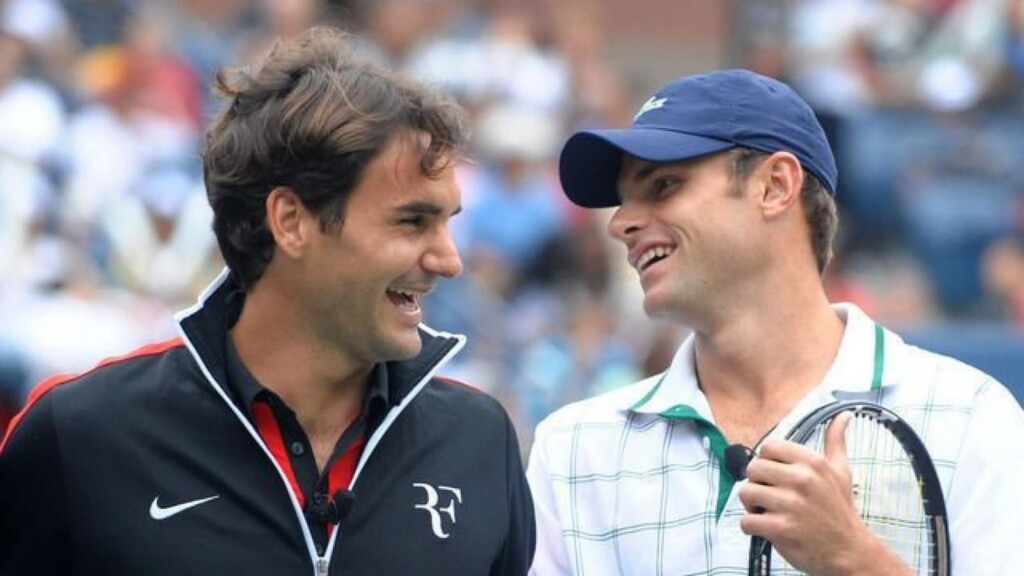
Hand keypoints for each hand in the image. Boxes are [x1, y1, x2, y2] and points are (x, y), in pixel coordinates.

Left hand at [737, 413, 911, 574]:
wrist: (849, 551)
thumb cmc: (840, 510)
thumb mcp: (841, 471)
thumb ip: (836, 441)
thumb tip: (843, 415)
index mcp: (812, 463)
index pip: (768, 447)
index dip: (766, 461)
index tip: (774, 475)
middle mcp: (801, 479)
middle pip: (753, 469)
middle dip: (757, 484)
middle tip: (770, 496)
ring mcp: (790, 504)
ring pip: (746, 492)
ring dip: (751, 505)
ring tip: (767, 511)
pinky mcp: (780, 528)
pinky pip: (746, 520)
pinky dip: (750, 526)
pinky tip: (765, 528)